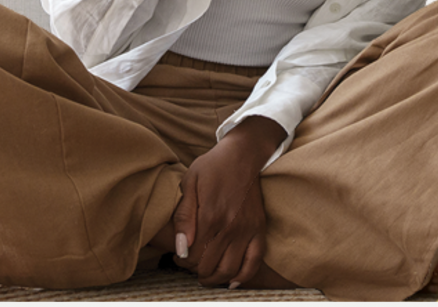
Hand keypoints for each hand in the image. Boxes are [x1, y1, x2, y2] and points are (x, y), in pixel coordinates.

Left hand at [171, 120, 284, 288]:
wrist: (243, 156)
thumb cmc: (212, 167)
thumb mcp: (189, 183)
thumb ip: (183, 216)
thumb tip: (181, 247)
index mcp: (210, 215)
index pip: (194, 254)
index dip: (183, 262)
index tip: (178, 258)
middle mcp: (230, 226)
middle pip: (211, 264)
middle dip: (196, 271)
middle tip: (189, 267)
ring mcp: (247, 230)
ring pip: (231, 269)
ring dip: (216, 278)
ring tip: (205, 276)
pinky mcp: (259, 230)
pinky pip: (254, 262)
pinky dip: (243, 276)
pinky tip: (231, 281)